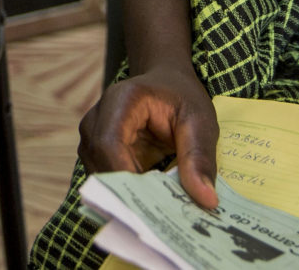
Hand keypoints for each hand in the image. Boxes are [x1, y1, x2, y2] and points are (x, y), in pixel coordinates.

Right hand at [78, 62, 221, 208]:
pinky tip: (149, 200)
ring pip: (98, 175)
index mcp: (122, 100)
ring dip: (126, 194)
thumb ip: (200, 158)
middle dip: (127, 191)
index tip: (151, 202)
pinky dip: (125, 192)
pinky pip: (104, 178)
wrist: (165, 83)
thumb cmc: (182, 97)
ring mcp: (92, 135)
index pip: (109, 142)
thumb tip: (206, 200)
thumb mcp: (200, 123)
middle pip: (100, 162)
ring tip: (157, 208)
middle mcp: (97, 117)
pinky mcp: (95, 152)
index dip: (124, 174)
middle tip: (160, 215)